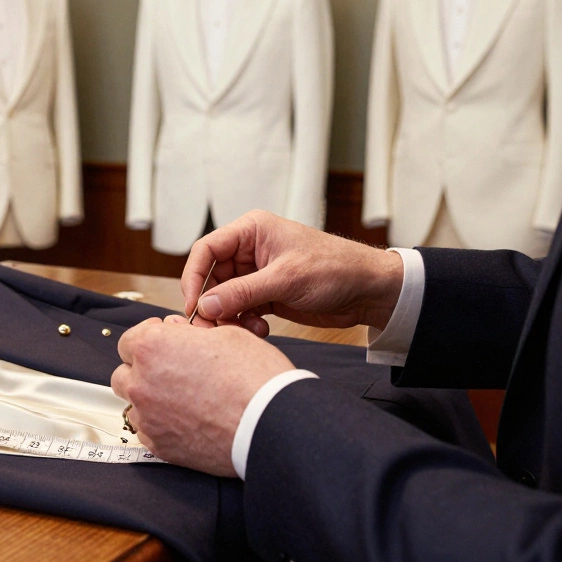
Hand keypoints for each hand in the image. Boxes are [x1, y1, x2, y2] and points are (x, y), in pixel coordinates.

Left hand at [111, 315, 294, 475]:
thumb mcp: (226, 335)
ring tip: (179, 398)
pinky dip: (160, 425)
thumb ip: (190, 333)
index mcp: (153, 348)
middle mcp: (142, 382)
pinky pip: (147, 431)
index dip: (148, 339)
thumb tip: (176, 332)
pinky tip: (185, 420)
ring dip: (149, 399)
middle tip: (170, 370)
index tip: (163, 343)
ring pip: (133, 405)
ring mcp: (148, 417)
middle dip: (142, 370)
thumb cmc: (254, 378)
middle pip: (124, 373)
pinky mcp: (159, 446)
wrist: (270, 424)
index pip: (128, 341)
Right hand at [184, 210, 403, 335]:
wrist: (369, 290)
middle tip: (215, 326)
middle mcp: (250, 250)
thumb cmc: (335, 268)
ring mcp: (258, 273)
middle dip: (212, 304)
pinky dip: (244, 322)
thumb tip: (205, 305)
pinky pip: (241, 310)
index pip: (206, 250)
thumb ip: (242, 293)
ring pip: (224, 297)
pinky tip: (260, 330)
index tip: (192, 305)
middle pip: (211, 277)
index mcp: (251, 231)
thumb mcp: (285, 279)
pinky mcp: (267, 294)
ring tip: (248, 329)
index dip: (193, 277)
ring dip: (230, 316)